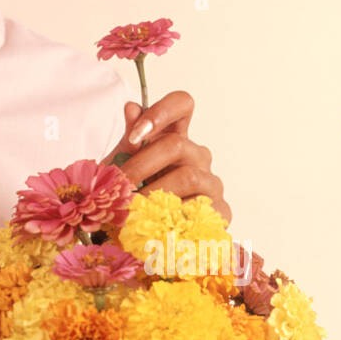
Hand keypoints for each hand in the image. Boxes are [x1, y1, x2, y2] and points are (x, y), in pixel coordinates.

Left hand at [109, 91, 230, 224]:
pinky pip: (201, 207)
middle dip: (141, 164)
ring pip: (188, 176)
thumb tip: (131, 107)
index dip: (161, 111)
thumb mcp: (123, 168)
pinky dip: (174, 215)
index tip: (134, 136)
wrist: (140, 236)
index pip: (181, 104)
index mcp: (174, 137)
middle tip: (120, 184)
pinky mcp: (220, 210)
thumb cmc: (132, 196)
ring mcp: (211, 182)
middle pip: (176, 144)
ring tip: (132, 208)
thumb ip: (129, 140)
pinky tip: (157, 223)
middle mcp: (196, 155)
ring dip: (154, 192)